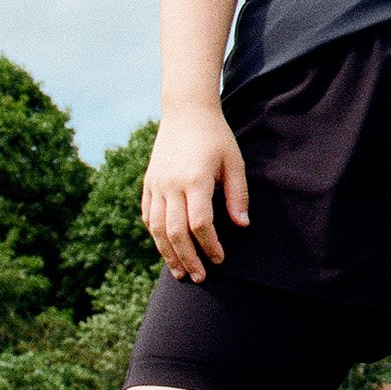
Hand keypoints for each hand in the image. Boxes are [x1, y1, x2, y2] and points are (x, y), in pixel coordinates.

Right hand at [142, 101, 247, 281]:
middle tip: (200, 277)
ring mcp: (156, 184)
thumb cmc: (216, 137)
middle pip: (175, 232)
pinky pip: (147, 216)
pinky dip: (155, 236)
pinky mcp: (148, 183)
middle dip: (188, 258)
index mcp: (195, 179)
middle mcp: (171, 184)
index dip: (210, 245)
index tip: (220, 259)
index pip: (200, 223)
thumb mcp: (234, 162)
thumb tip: (242, 226)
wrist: (186, 112)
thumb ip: (238, 195)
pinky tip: (166, 250)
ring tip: (180, 273)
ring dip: (168, 254)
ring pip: (156, 228)